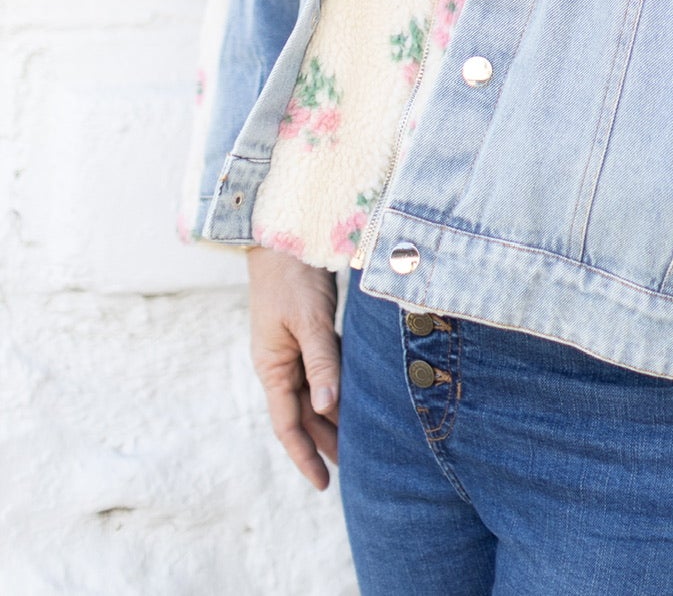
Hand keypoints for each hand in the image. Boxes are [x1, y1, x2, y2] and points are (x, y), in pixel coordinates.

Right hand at [247, 248, 340, 490]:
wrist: (284, 234)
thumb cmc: (293, 277)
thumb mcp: (310, 321)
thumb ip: (322, 362)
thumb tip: (328, 409)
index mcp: (271, 367)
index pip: (287, 425)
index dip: (305, 456)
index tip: (324, 484)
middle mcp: (279, 362)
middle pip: (302, 413)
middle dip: (323, 442)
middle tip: (352, 468)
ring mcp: (291, 346)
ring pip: (313, 392)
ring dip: (331, 416)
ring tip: (356, 439)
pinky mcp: (306, 330)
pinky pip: (321, 368)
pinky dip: (336, 386)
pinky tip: (354, 394)